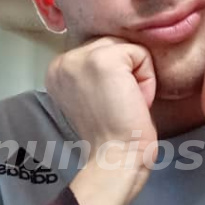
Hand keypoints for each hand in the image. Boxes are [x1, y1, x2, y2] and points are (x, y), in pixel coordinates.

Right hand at [46, 37, 156, 204]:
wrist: (115, 159)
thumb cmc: (111, 135)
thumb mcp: (92, 96)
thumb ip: (95, 73)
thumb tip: (120, 56)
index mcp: (57, 70)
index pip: (101, 50)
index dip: (116, 78)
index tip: (108, 106)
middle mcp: (62, 60)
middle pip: (115, 44)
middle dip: (127, 74)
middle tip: (119, 106)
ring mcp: (80, 58)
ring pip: (129, 47)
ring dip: (137, 76)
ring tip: (124, 103)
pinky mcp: (103, 60)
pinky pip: (142, 54)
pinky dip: (146, 79)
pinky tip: (132, 101)